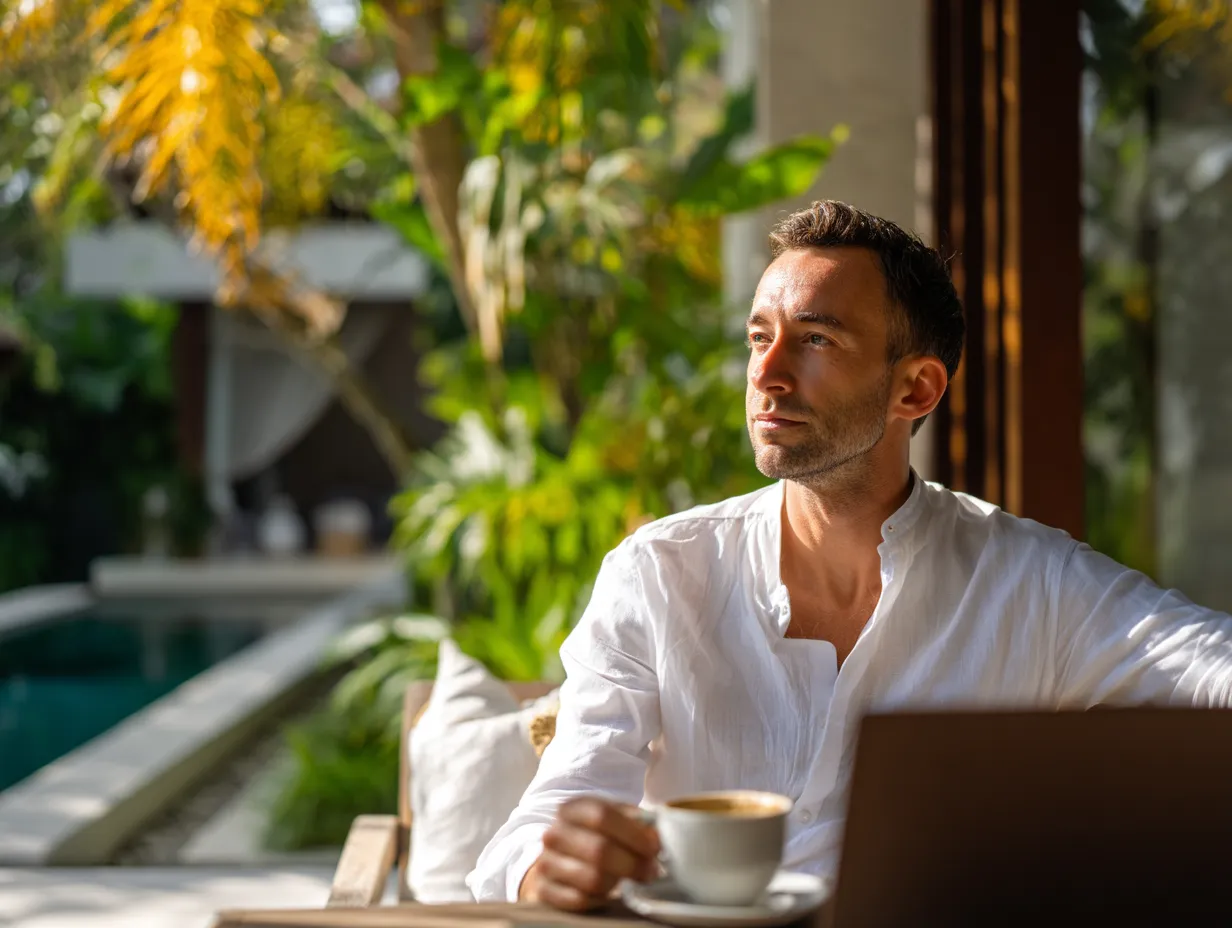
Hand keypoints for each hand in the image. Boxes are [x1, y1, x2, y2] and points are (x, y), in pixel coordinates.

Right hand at [520, 797, 660, 910]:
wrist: (561, 857)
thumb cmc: (598, 836)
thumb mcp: (616, 820)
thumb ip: (638, 824)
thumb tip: (656, 839)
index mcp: (573, 809)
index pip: (602, 815)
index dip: (633, 833)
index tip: (655, 847)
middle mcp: (554, 834)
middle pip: (599, 850)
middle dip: (633, 863)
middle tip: (652, 871)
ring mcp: (546, 863)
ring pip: (592, 878)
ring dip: (619, 882)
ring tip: (631, 880)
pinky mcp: (545, 891)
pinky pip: (580, 900)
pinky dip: (601, 899)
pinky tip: (609, 892)